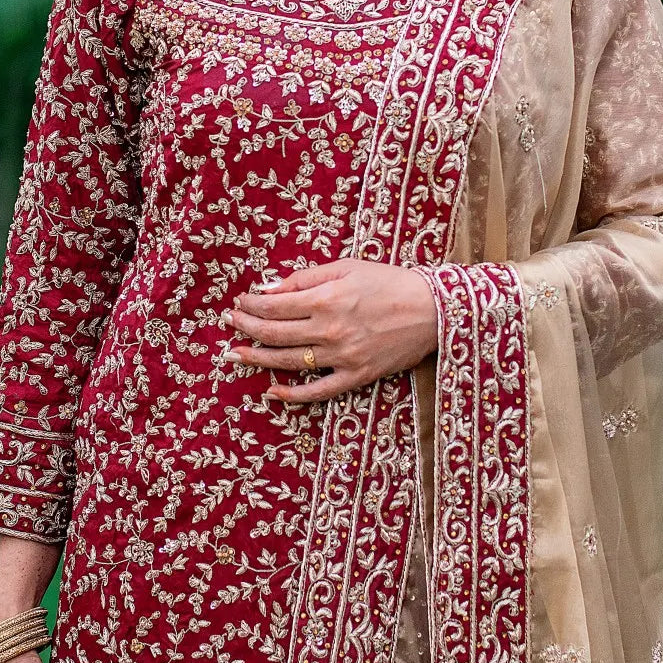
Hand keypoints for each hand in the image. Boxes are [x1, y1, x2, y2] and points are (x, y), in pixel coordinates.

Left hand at [225, 258, 437, 403]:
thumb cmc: (389, 282)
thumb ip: (306, 278)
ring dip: (257, 359)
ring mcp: (342, 356)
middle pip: (275, 333)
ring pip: (288, 362)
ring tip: (236, 354)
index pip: (275, 305)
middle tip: (230, 324)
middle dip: (247, 328)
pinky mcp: (356, 376)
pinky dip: (293, 394)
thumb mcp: (347, 267)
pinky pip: (318, 391)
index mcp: (327, 299)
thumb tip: (269, 288)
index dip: (251, 304)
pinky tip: (272, 392)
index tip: (240, 302)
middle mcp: (330, 330)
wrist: (432, 310)